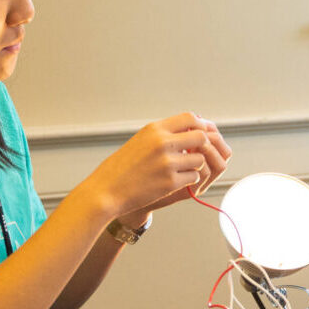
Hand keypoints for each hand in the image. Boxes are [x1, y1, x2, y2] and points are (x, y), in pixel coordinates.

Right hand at [84, 113, 231, 218]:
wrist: (106, 191)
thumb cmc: (122, 166)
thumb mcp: (141, 140)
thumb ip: (164, 133)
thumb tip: (193, 125)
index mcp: (154, 129)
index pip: (190, 118)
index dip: (201, 125)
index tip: (202, 132)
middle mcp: (162, 143)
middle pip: (201, 137)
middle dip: (203, 146)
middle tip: (197, 153)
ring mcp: (167, 163)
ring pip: (199, 160)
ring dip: (195, 165)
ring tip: (182, 169)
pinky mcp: (170, 182)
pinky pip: (193, 177)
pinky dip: (189, 179)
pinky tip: (177, 180)